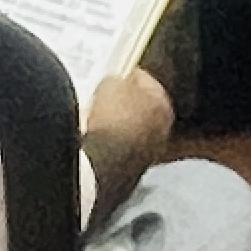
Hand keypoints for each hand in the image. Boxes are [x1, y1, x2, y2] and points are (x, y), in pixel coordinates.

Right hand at [81, 64, 176, 218]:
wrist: (98, 164)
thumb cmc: (111, 119)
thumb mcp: (110, 84)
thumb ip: (115, 81)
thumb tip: (112, 86)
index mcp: (163, 107)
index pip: (147, 83)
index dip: (129, 76)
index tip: (115, 74)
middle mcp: (161, 134)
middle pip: (138, 111)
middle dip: (121, 104)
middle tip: (101, 96)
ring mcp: (143, 158)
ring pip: (125, 135)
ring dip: (111, 128)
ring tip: (89, 119)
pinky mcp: (124, 175)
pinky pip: (112, 154)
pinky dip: (103, 148)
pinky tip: (86, 142)